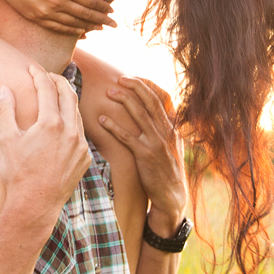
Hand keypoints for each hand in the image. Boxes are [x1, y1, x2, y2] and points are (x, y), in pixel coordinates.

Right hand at [0, 0, 116, 34]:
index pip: (90, 2)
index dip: (102, 8)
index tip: (112, 11)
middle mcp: (58, 4)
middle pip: (84, 15)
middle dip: (101, 20)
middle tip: (113, 25)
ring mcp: (46, 12)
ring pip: (72, 24)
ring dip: (88, 27)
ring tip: (99, 29)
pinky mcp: (36, 17)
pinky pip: (57, 27)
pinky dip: (70, 30)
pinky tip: (78, 31)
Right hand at [0, 66, 90, 226]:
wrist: (35, 204)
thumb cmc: (17, 173)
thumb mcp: (6, 140)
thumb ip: (5, 111)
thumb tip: (4, 89)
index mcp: (50, 123)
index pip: (47, 89)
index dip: (38, 75)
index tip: (32, 68)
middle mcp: (70, 131)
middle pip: (68, 94)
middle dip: (57, 81)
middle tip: (47, 76)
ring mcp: (81, 145)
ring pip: (76, 113)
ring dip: (66, 101)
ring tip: (54, 96)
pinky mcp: (85, 157)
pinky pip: (80, 132)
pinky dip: (71, 122)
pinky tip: (61, 124)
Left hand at [98, 76, 186, 235]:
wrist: (172, 196)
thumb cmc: (167, 171)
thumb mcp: (171, 148)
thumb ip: (163, 131)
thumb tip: (152, 116)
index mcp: (172, 128)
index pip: (162, 99)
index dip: (148, 86)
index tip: (133, 77)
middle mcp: (166, 132)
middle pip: (151, 101)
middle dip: (135, 87)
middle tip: (120, 77)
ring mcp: (156, 143)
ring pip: (140, 115)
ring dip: (124, 101)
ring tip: (109, 92)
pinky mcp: (145, 156)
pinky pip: (127, 137)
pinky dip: (114, 126)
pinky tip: (102, 119)